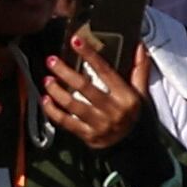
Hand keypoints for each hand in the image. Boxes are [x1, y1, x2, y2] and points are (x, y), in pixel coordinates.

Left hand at [37, 36, 149, 153]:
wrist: (133, 145)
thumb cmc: (133, 114)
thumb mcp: (141, 93)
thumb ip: (139, 69)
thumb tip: (139, 46)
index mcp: (126, 97)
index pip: (106, 71)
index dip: (90, 55)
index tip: (76, 41)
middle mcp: (113, 110)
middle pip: (85, 87)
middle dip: (66, 72)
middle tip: (51, 60)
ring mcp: (99, 124)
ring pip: (73, 105)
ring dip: (57, 91)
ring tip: (47, 79)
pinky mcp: (88, 136)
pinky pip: (66, 122)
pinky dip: (53, 111)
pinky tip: (45, 100)